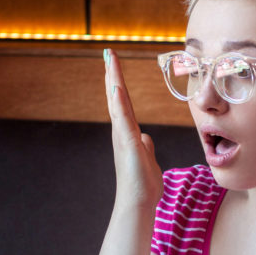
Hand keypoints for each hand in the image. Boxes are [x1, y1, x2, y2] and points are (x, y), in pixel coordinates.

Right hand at [104, 49, 162, 208]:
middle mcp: (122, 131)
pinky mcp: (128, 143)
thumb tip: (145, 137)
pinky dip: (119, 102)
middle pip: (116, 96)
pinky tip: (116, 88)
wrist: (139, 202)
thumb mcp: (147, 158)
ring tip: (110, 61)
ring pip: (117, 102)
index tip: (115, 63)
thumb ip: (145, 145)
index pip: (124, 102)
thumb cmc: (143, 184)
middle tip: (108, 53)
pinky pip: (123, 118)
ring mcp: (123, 136)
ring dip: (113, 80)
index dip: (119, 82)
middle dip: (112, 74)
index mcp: (128, 132)